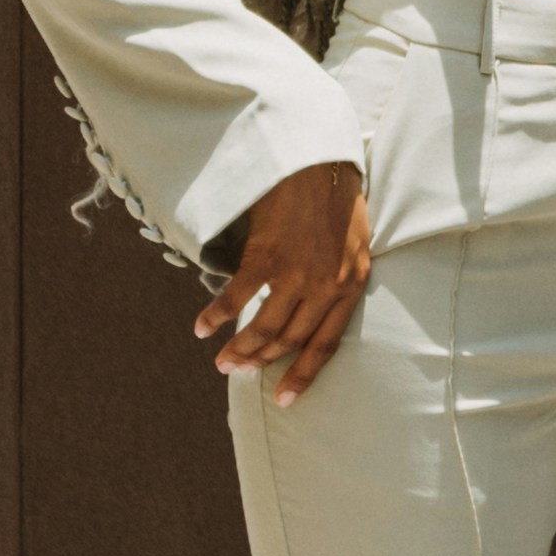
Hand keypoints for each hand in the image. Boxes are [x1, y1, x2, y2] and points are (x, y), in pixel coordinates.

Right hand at [190, 159, 370, 405]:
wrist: (317, 156)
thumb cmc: (334, 195)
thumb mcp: (353, 241)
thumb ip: (338, 275)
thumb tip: (314, 306)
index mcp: (351, 284)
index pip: (327, 344)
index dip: (304, 375)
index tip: (284, 399)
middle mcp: (326, 285)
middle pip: (290, 340)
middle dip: (262, 362)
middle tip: (238, 373)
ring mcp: (297, 272)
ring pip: (264, 328)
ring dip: (240, 350)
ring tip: (222, 362)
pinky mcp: (268, 256)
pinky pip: (237, 297)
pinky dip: (216, 316)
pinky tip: (202, 328)